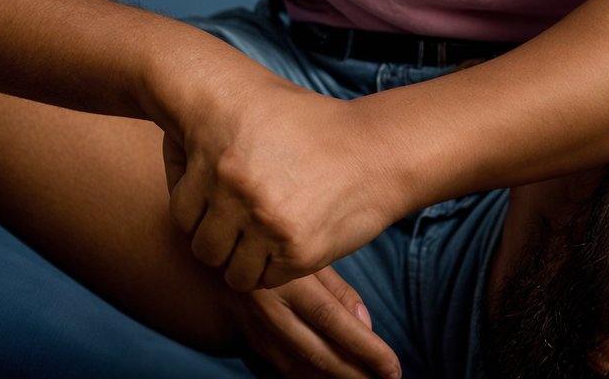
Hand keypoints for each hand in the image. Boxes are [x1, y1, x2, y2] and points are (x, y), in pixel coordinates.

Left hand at [152, 33, 404, 290]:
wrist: (374, 148)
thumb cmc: (313, 127)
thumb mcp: (254, 117)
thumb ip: (213, 143)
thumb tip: (167, 142)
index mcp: (219, 156)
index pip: (181, 211)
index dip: (202, 211)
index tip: (222, 202)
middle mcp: (236, 190)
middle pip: (202, 246)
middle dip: (222, 239)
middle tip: (247, 221)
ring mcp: (265, 223)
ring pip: (231, 271)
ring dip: (246, 259)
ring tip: (269, 231)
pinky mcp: (296, 252)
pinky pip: (265, 280)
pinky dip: (274, 268)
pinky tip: (292, 236)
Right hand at [226, 264, 401, 378]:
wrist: (216, 248)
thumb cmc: (273, 241)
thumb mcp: (306, 252)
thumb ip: (336, 288)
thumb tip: (366, 325)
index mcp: (288, 280)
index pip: (333, 321)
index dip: (366, 348)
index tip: (393, 367)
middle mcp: (271, 309)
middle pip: (319, 352)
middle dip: (356, 373)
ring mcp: (258, 329)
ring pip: (302, 367)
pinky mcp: (252, 340)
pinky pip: (285, 368)